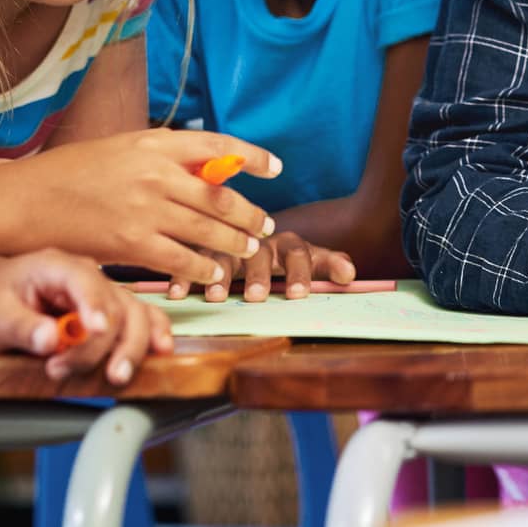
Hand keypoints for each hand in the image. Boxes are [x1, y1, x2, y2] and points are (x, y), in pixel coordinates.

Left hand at [0, 250, 174, 386]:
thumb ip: (21, 327)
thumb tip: (50, 338)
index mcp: (57, 266)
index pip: (84, 281)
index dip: (95, 306)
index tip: (97, 330)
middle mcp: (87, 276)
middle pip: (117, 304)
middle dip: (111, 342)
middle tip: (93, 371)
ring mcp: (102, 293)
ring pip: (135, 314)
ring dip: (132, 346)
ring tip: (116, 375)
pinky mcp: (109, 311)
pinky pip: (141, 318)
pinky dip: (154, 334)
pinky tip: (160, 351)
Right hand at [8, 130, 281, 285]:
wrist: (27, 200)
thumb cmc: (73, 174)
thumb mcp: (122, 150)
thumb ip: (163, 159)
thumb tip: (208, 171)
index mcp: (153, 143)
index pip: (217, 147)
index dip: (251, 157)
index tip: (274, 167)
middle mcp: (154, 173)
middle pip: (220, 195)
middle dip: (249, 213)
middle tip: (265, 226)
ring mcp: (144, 209)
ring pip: (207, 229)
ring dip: (234, 242)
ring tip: (249, 250)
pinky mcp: (131, 243)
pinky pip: (180, 258)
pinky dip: (202, 267)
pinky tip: (212, 272)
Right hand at [166, 230, 358, 302]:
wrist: (254, 230)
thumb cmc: (285, 256)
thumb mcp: (310, 258)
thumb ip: (329, 264)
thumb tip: (350, 275)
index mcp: (288, 243)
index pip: (298, 254)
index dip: (300, 273)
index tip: (299, 295)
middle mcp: (259, 240)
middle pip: (260, 254)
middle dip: (259, 275)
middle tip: (257, 297)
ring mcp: (229, 242)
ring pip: (224, 254)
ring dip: (219, 274)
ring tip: (215, 297)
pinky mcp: (203, 247)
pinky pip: (191, 258)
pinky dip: (183, 274)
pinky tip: (177, 293)